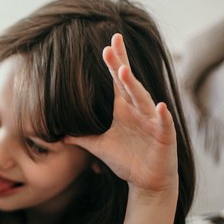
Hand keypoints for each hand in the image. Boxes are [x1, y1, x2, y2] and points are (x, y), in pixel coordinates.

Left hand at [65, 34, 177, 195]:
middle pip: (128, 84)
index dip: (115, 61)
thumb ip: (80, 138)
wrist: (147, 182)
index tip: (109, 42)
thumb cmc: (127, 160)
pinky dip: (161, 116)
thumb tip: (59, 135)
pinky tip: (159, 106)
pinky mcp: (164, 138)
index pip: (117, 81)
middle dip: (120, 65)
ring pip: (143, 100)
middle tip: (111, 45)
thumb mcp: (98, 147)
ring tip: (123, 71)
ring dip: (134, 86)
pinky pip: (163, 125)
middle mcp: (138, 111)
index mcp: (123, 109)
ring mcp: (152, 122)